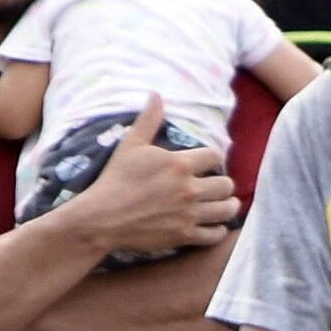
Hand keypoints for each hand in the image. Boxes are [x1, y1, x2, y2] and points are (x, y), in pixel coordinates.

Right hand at [63, 101, 241, 264]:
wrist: (102, 217)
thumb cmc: (115, 179)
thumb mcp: (130, 145)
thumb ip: (148, 120)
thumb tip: (156, 94)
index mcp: (179, 164)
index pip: (216, 156)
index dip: (214, 158)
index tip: (209, 163)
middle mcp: (189, 189)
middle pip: (227, 184)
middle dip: (224, 184)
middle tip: (218, 186)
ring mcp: (188, 214)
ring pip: (227, 209)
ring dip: (228, 206)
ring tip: (226, 204)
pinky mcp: (184, 235)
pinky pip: (215, 235)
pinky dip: (218, 230)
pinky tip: (215, 226)